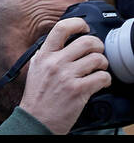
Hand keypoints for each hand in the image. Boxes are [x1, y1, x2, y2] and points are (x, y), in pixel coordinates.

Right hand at [17, 16, 110, 133]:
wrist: (36, 119)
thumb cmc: (37, 95)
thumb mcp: (36, 68)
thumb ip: (49, 54)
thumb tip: (67, 42)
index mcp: (44, 55)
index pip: (61, 28)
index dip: (78, 24)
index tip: (84, 27)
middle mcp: (55, 62)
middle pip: (86, 42)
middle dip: (98, 46)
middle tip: (97, 51)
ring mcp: (67, 76)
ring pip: (98, 59)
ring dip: (103, 64)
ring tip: (99, 69)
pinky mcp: (79, 90)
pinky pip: (102, 77)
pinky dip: (106, 80)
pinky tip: (99, 82)